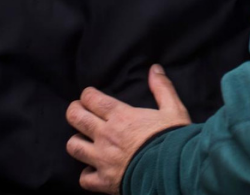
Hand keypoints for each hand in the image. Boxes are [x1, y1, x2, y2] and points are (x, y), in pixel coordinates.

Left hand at [66, 64, 191, 193]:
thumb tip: (155, 69)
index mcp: (121, 117)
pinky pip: (84, 178)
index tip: (90, 96)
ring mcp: (103, 160)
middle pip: (76, 118)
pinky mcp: (105, 181)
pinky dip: (87, 174)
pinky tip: (93, 169)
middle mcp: (107, 136)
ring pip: (74, 146)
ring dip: (77, 141)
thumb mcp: (174, 110)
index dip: (87, 95)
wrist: (176, 172)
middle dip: (74, 111)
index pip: (91, 99)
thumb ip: (162, 88)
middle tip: (78, 111)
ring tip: (84, 140)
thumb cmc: (175, 140)